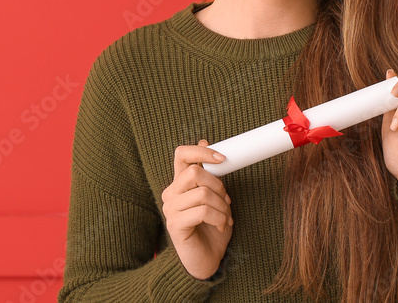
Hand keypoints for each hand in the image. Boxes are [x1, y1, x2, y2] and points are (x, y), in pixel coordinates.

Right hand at [161, 139, 233, 279]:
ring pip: (202, 192)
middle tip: (226, 201)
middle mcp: (171, 193)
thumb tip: (203, 139)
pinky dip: (219, 217)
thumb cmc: (212, 227)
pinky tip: (220, 225)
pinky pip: (202, 211)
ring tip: (225, 217)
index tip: (222, 159)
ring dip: (222, 205)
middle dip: (219, 185)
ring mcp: (170, 209)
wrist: (208, 259)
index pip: (181, 154)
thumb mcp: (216, 196)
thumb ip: (210, 173)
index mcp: (180, 183)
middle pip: (195, 172)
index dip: (201, 151)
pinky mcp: (175, 225)